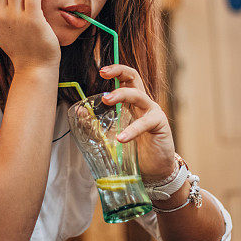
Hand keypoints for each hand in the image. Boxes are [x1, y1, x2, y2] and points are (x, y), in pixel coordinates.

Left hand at [99, 64, 175, 181]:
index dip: (116, 71)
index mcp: (132, 103)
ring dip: (121, 95)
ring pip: (138, 95)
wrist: (154, 169)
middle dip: (119, 71)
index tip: (102, 71)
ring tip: (106, 100)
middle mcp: (143, 103)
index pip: (126, 79)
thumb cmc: (135, 150)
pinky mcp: (160, 124)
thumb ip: (96, 123)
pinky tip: (121, 138)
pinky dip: (132, 130)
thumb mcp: (111, 135)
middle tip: (103, 73)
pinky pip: (145, 122)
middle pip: (134, 78)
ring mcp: (153, 112)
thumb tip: (80, 111)